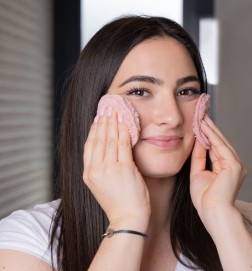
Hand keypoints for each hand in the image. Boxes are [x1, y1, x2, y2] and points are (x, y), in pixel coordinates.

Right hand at [83, 108, 149, 227]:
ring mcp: (109, 168)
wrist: (127, 218)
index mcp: (88, 174)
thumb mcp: (101, 185)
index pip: (89, 146)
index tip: (97, 120)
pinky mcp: (124, 168)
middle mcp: (96, 170)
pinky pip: (123, 145)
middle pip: (98, 140)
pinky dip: (123, 132)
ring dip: (112, 124)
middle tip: (106, 109)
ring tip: (114, 112)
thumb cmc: (117, 202)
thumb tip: (105, 147)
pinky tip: (124, 123)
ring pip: (110, 140)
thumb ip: (100, 167)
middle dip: (102, 122)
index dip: (93, 131)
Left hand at [190, 115, 246, 231]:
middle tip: (200, 114)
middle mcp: (232, 164)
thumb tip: (198, 142)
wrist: (211, 212)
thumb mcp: (197, 172)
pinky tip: (204, 127)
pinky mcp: (234, 165)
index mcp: (224, 167)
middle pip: (219, 141)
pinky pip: (221, 147)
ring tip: (201, 116)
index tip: (198, 123)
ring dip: (210, 129)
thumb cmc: (205, 198)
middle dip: (209, 128)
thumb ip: (199, 157)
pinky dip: (212, 136)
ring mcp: (235, 164)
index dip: (206, 134)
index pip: (214, 146)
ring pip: (220, 141)